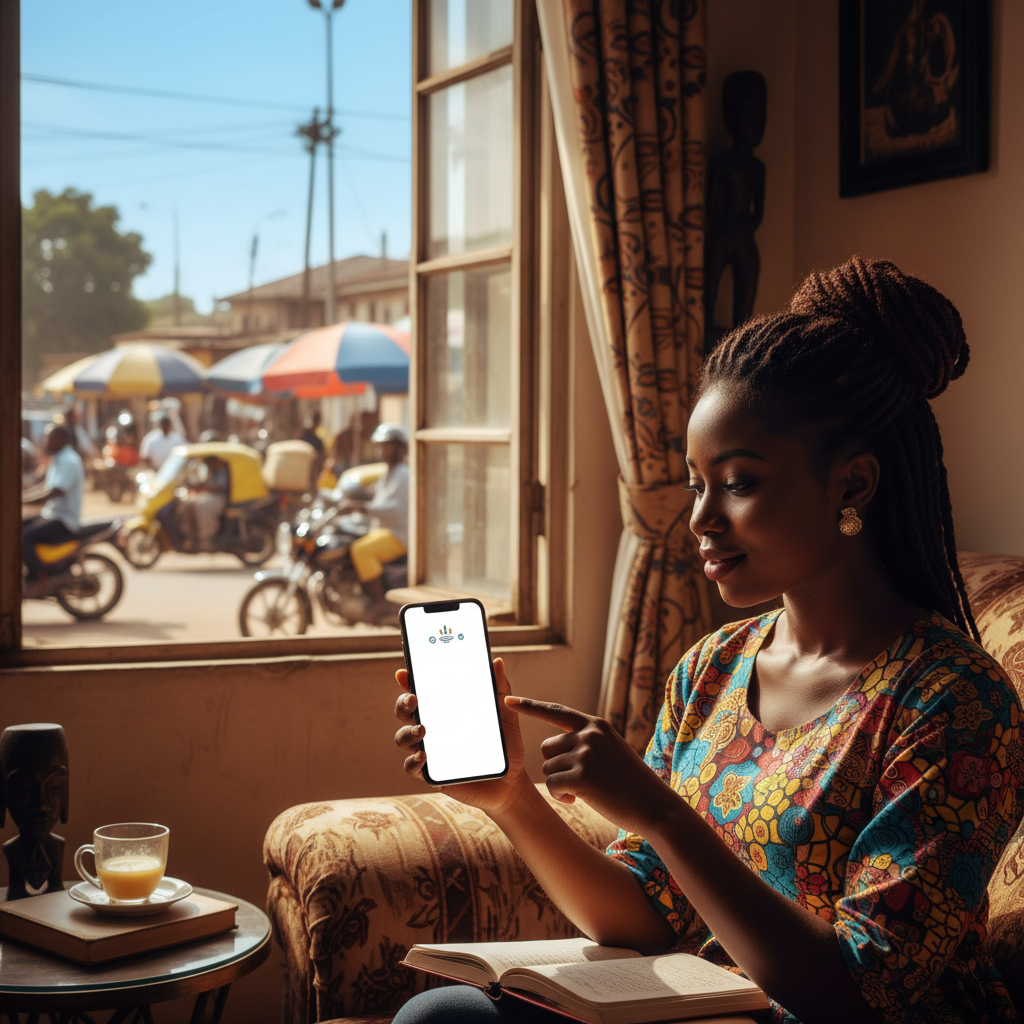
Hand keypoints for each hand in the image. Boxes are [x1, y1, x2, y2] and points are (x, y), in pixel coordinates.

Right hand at [393, 657, 531, 817]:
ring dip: (407, 731)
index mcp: (444, 710)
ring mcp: (428, 750)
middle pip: (405, 712)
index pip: (422, 691)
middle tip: (414, 699)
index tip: (404, 672)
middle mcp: (431, 728)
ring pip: (403, 737)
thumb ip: (500, 688)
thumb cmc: (504, 744)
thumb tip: (497, 661)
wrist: (510, 782)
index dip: (409, 681)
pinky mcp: (430, 774)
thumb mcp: (504, 714)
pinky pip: (412, 766)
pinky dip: (413, 760)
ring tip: (422, 730)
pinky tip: (423, 755)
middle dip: (403, 702)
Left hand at [507, 699, 673, 835]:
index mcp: (596, 724)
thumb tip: (555, 745)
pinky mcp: (581, 777)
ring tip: (586, 791)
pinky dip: (562, 797)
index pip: (556, 711)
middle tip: (579, 781)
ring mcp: (585, 755)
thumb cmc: (631, 782)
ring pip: (548, 769)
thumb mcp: (611, 750)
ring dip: (561, 784)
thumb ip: (587, 741)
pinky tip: (580, 800)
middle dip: (555, 766)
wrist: (655, 805)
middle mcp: (589, 735)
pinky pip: (553, 786)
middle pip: (546, 748)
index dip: (530, 707)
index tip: (507, 701)